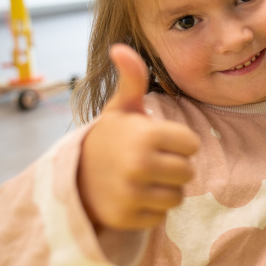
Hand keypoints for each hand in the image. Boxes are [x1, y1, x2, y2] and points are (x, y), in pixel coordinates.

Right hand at [78, 44, 199, 229]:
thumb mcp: (120, 108)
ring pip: (176, 197)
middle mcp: (140, 165)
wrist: (73, 176)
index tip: (157, 142)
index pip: (192, 145)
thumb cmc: (109, 138)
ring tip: (142, 179)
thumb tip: (120, 47)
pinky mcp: (127, 218)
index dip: (178, 144)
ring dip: (164, 190)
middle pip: (187, 173)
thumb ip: (132, 79)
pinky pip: (160, 217)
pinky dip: (150, 210)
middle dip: (173, 168)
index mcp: (146, 135)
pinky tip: (133, 197)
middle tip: (150, 162)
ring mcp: (132, 194)